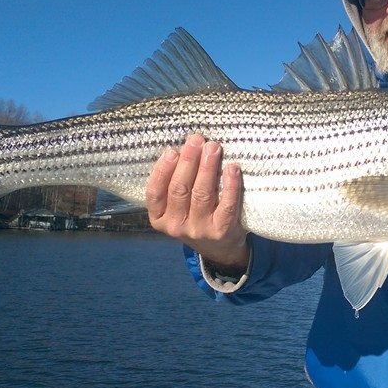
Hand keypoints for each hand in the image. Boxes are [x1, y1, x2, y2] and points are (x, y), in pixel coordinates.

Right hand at [145, 134, 249, 266]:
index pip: (155, 192)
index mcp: (159, 218)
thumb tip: (183, 148)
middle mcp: (176, 226)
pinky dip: (230, 185)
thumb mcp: (177, 207)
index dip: (163, 170)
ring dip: (208, 167)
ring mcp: (199, 230)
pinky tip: (232, 168)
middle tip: (197, 139)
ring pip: (202, 194)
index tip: (172, 150)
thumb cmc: (196, 216)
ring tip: (213, 147)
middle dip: (189, 161)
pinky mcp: (221, 231)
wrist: (220, 248)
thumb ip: (175, 184)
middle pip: (180, 189)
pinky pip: (226, 205)